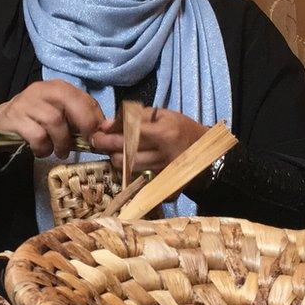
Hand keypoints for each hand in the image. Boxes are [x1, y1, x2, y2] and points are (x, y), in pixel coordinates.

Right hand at [0, 80, 104, 158]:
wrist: (2, 121)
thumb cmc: (37, 120)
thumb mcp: (61, 115)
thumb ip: (82, 120)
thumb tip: (107, 130)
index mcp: (60, 87)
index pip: (86, 100)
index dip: (97, 121)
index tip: (99, 139)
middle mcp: (44, 89)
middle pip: (72, 104)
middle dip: (83, 127)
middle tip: (84, 145)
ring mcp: (28, 102)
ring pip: (55, 121)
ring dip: (61, 142)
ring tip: (59, 151)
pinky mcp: (15, 117)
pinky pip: (37, 136)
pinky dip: (44, 148)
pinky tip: (42, 150)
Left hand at [90, 106, 209, 171]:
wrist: (206, 151)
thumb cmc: (181, 128)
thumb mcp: (161, 115)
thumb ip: (133, 117)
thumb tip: (106, 125)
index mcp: (164, 135)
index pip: (126, 136)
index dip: (108, 135)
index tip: (98, 133)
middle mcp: (164, 157)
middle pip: (123, 157)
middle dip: (107, 148)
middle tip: (101, 142)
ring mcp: (165, 176)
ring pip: (127, 171)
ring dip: (117, 160)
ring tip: (118, 151)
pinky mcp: (166, 189)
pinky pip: (138, 183)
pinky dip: (131, 174)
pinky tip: (132, 165)